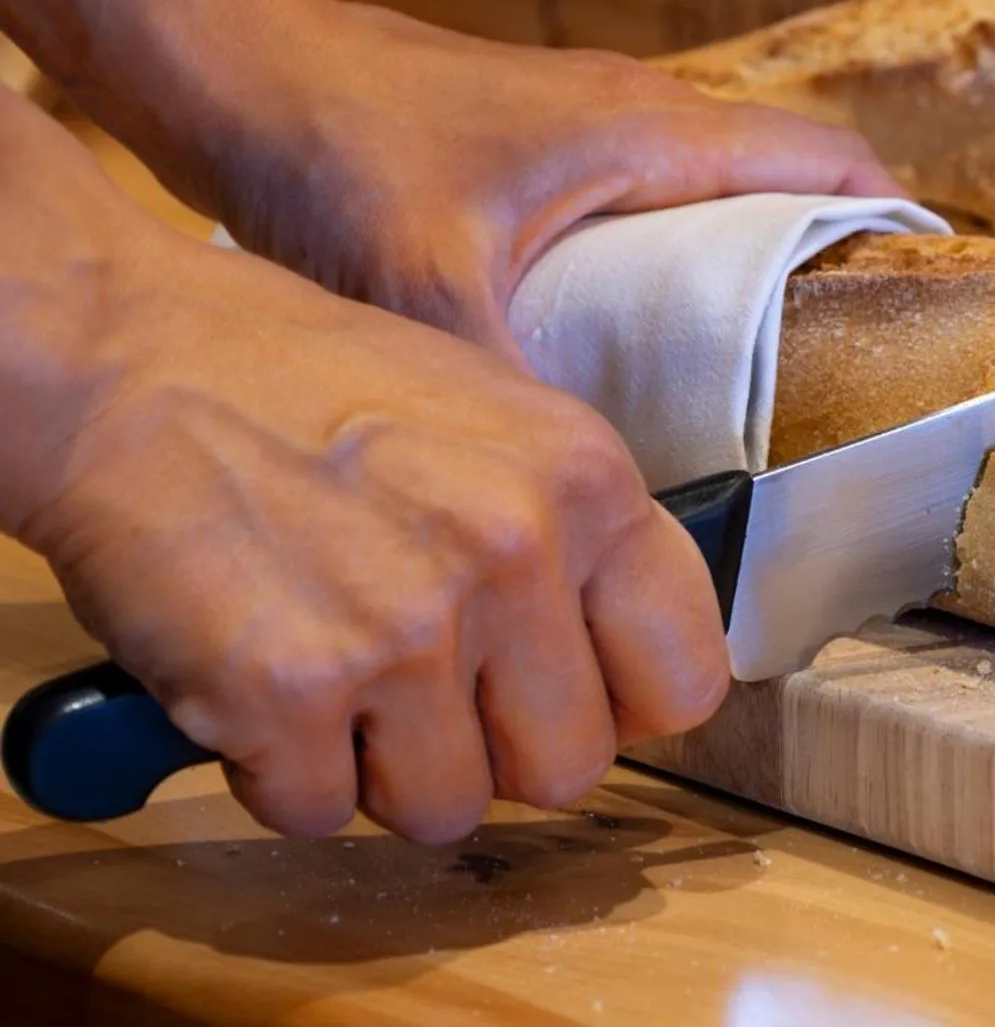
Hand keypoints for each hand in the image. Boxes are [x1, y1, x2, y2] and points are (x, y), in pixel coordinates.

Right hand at [6, 186, 727, 843]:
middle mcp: (515, 555)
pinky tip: (260, 681)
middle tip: (428, 687)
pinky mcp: (288, 693)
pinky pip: (318, 813)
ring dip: (384, 769)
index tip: (573, 694)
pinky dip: (280, 773)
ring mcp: (405, 629)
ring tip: (336, 670)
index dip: (620, 704)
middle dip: (495, 749)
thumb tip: (625, 662)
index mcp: (588, 484)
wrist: (131, 360)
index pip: (684, 678)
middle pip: (567, 769)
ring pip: (447, 809)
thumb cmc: (310, 386)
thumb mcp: (499, 420)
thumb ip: (577, 535)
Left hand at [138, 0, 898, 362]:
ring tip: (771, 376)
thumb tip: (575, 505)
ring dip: (758, 260)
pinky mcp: (541, 139)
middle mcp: (639, 112)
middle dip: (836, 260)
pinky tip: (650, 344)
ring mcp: (590, 119)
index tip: (941, 298)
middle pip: (787, 178)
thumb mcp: (429, 290)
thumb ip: (510, 392)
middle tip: (855, 375)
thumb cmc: (332, 149)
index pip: (828, 160)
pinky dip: (685, 257)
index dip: (895, 221)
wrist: (231, 67)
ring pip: (720, 187)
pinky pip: (656, 195)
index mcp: (652, 131)